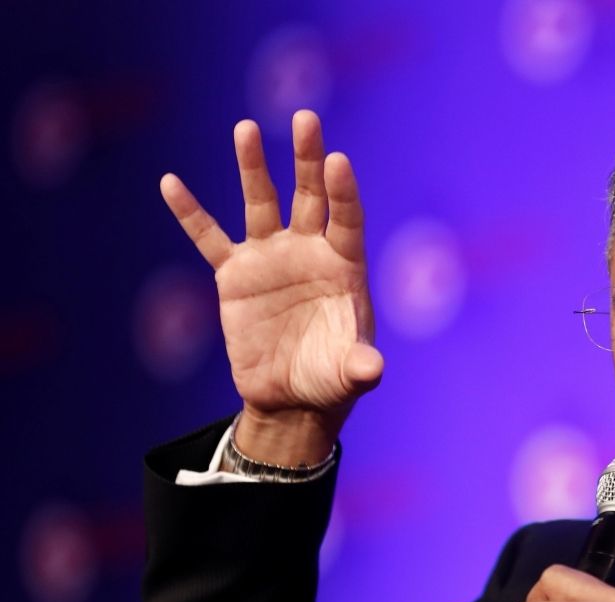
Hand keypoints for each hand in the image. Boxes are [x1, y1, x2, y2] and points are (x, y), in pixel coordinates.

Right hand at [160, 111, 382, 463]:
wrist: (292, 398)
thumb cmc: (331, 379)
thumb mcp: (349, 374)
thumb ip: (361, 367)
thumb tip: (373, 369)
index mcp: (344, 266)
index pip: (346, 219)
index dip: (343, 192)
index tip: (337, 160)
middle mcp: (309, 252)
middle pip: (309, 196)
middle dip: (306, 159)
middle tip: (305, 119)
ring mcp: (270, 258)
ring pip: (260, 204)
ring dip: (253, 167)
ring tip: (246, 128)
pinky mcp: (235, 276)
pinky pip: (208, 239)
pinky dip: (190, 213)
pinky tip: (171, 183)